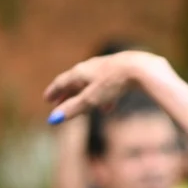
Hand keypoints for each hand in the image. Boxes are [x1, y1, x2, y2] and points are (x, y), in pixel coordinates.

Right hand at [44, 51, 172, 122]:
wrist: (140, 69)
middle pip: (75, 82)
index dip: (54, 92)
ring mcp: (106, 68)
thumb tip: (52, 120)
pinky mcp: (120, 71)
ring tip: (84, 108)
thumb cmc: (114, 83)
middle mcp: (90, 67)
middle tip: (60, 104)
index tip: (47, 99)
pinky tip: (109, 107)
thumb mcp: (91, 99)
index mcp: (80, 72)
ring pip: (91, 83)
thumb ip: (73, 109)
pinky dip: (102, 97)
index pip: (62, 82)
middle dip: (68, 94)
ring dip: (85, 96)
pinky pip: (107, 85)